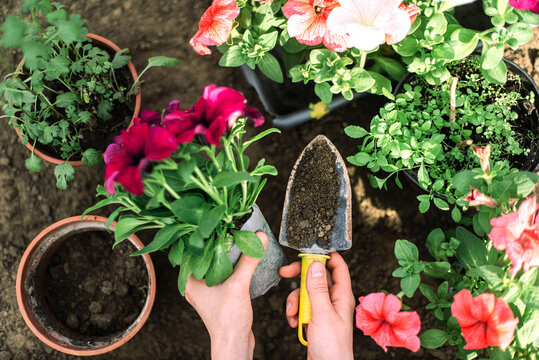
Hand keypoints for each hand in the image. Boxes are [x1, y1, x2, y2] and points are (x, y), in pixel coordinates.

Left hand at [185, 231, 267, 359]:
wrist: (235, 342)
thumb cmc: (227, 320)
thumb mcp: (238, 285)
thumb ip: (248, 260)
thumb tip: (259, 237)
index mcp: (190, 279)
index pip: (192, 249)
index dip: (203, 234)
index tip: (215, 221)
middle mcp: (196, 282)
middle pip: (205, 254)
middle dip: (218, 240)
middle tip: (229, 225)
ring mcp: (207, 288)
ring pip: (216, 262)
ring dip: (226, 251)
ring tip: (237, 237)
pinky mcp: (219, 292)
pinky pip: (224, 271)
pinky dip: (233, 262)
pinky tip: (242, 256)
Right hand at [280, 252, 354, 359]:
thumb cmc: (332, 348)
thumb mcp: (322, 314)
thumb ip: (317, 288)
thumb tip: (316, 263)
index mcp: (341, 295)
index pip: (338, 267)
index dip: (325, 256)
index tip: (308, 250)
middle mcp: (334, 300)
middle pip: (316, 277)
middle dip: (300, 277)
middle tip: (285, 273)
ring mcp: (323, 310)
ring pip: (306, 292)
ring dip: (295, 300)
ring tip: (292, 313)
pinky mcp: (314, 320)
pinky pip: (302, 307)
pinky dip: (294, 312)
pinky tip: (293, 322)